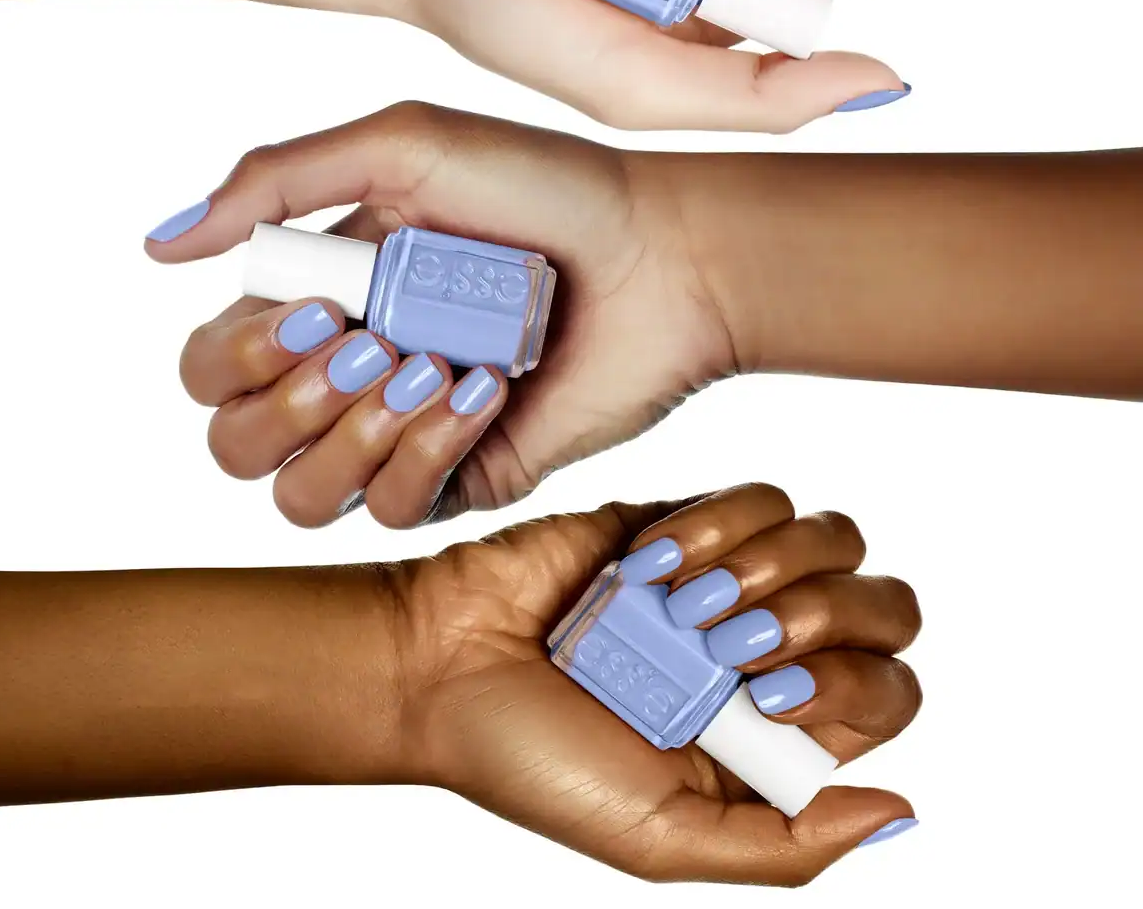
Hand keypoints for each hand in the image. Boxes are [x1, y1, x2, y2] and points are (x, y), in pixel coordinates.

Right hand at [150, 102, 731, 527]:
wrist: (661, 257)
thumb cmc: (542, 191)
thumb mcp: (403, 149)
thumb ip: (275, 184)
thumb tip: (159, 247)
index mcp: (322, 297)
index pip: (214, 364)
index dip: (243, 351)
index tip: (328, 301)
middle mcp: (351, 372)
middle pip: (235, 442)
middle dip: (287, 399)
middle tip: (370, 340)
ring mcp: (403, 432)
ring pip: (299, 497)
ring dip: (352, 434)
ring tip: (429, 368)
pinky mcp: (464, 476)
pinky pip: (392, 510)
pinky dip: (425, 452)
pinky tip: (482, 395)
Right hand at [392, 482, 920, 883]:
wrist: (441, 665)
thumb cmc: (535, 759)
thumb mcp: (660, 838)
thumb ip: (783, 842)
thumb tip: (899, 809)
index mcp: (776, 736)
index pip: (889, 692)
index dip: (854, 687)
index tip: (761, 699)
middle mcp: (767, 652)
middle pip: (886, 605)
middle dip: (822, 618)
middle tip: (730, 648)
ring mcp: (731, 577)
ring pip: (832, 539)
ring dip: (768, 569)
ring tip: (681, 606)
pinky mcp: (683, 518)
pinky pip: (758, 498)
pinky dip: (718, 527)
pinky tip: (652, 565)